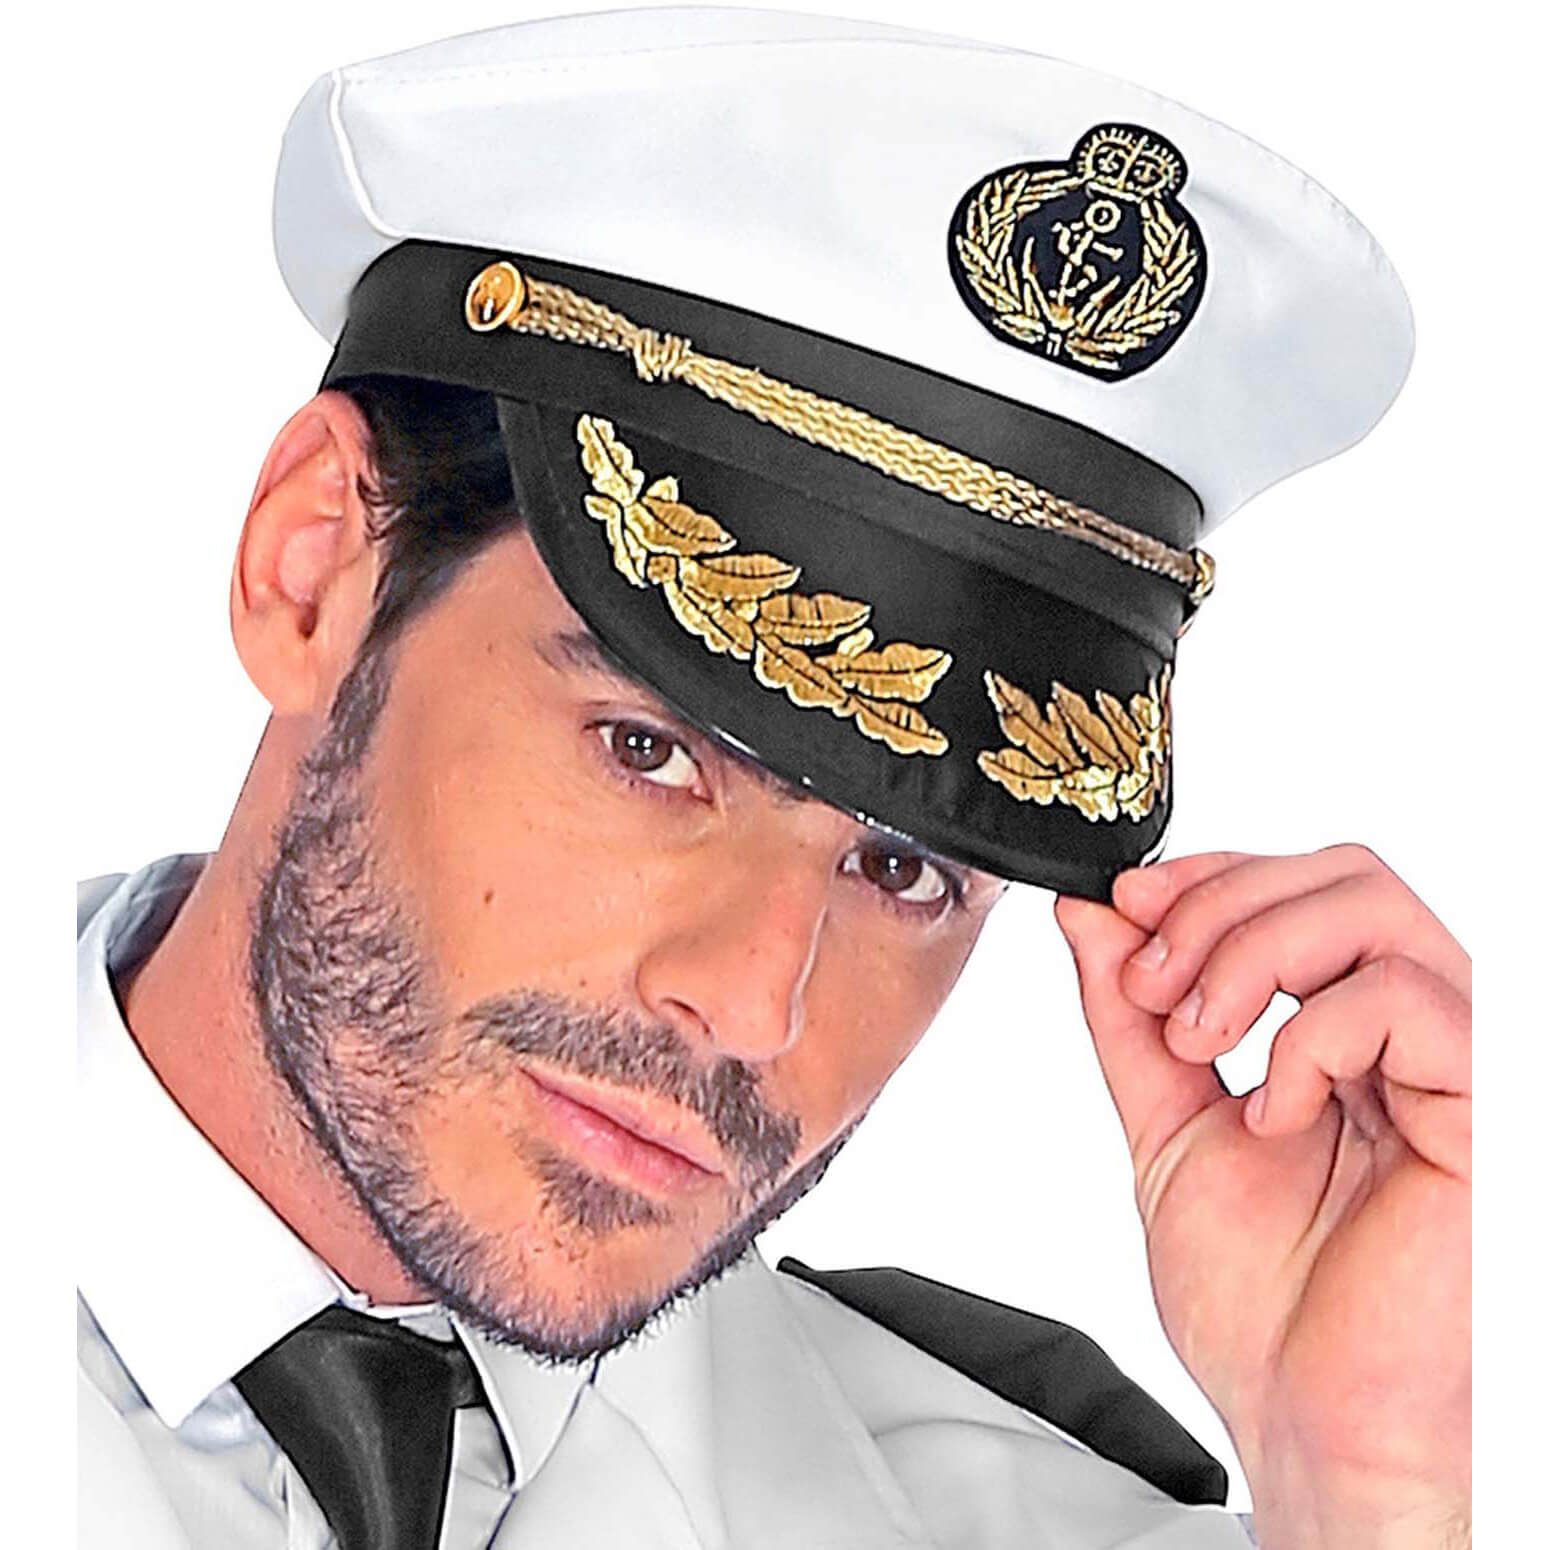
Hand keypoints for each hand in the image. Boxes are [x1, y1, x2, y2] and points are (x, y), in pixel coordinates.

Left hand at [1055, 846, 1469, 1548]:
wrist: (1306, 1420)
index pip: (1303, 885)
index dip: (1209, 876)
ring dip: (1247, 954)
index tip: (1125, 906)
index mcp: (1350, 1034)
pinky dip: (1307, 1038)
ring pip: (1371, 908)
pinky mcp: (1489, 1106)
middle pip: (1341, 873)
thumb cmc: (1261, 1302)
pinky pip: (1402, 998)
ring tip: (1195, 1040)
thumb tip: (1094, 917)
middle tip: (1153, 986)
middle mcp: (1416, 1035)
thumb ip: (1130, 1019)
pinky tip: (1276, 1112)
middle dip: (1217, 907)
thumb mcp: (1166, 1124)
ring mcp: (1462, 1064)